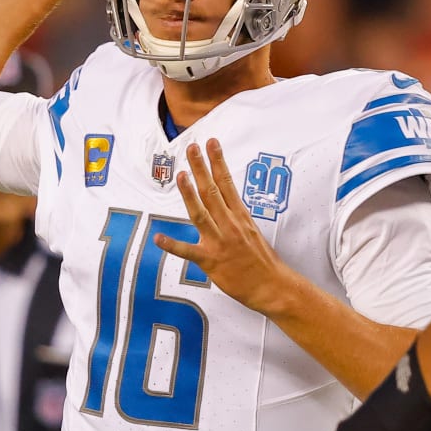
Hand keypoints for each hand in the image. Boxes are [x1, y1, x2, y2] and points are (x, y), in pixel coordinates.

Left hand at [156, 139, 296, 315]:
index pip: (227, 183)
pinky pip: (188, 252)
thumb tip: (225, 206)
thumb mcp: (252, 233)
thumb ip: (235, 219)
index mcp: (240, 217)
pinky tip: (159, 238)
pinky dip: (172, 245)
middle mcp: (230, 225)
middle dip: (201, 168)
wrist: (272, 286)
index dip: (218, 162)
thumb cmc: (263, 262)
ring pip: (201, 214)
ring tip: (181, 175)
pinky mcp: (212, 261)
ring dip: (190, 194)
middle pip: (212, 191)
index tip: (212, 144)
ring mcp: (220, 242)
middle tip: (192, 147)